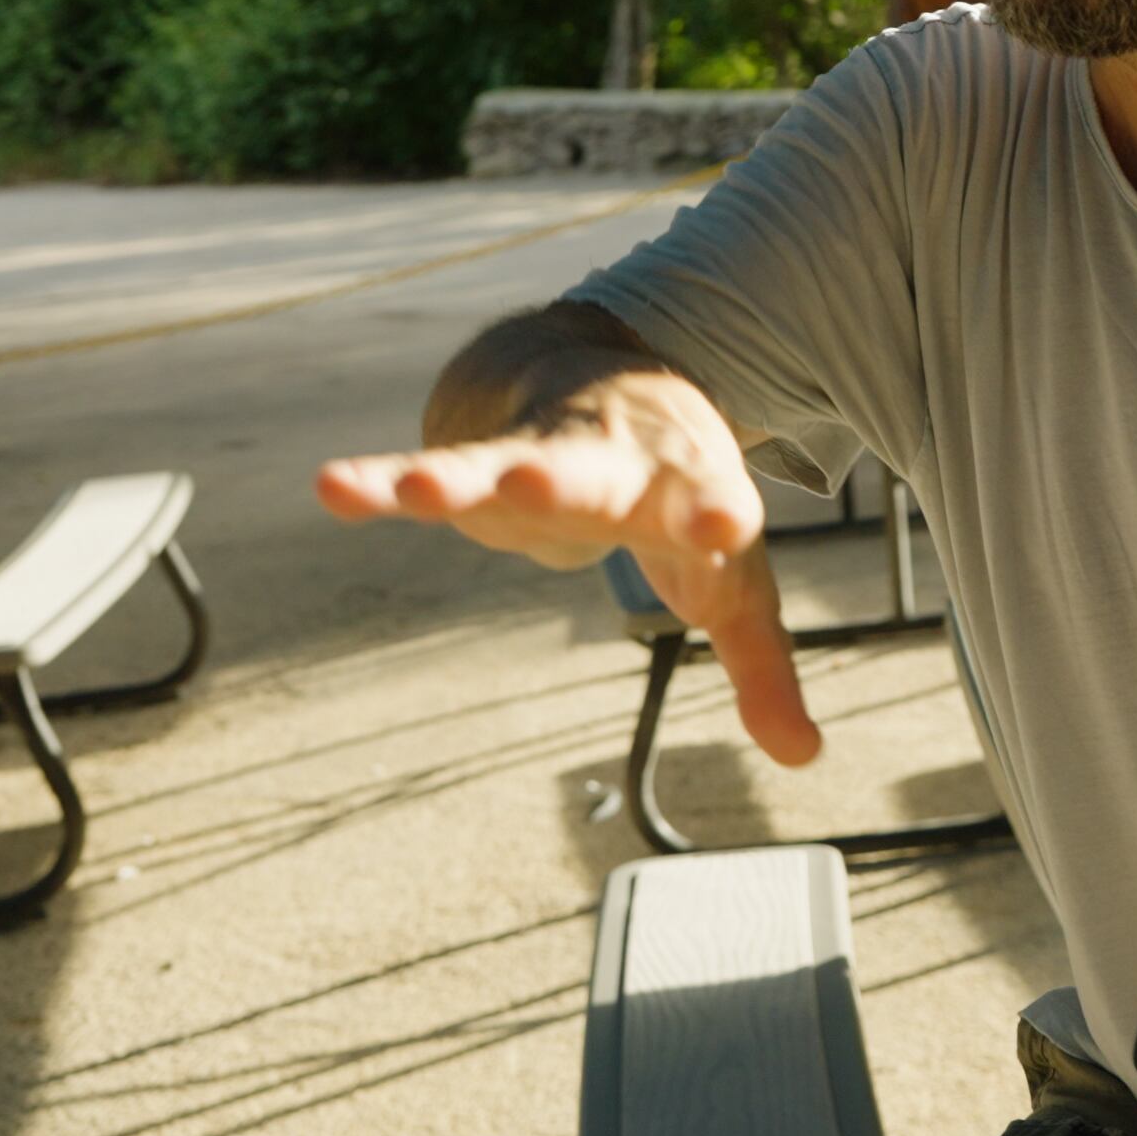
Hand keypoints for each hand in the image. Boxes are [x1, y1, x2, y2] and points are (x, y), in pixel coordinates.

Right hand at [313, 372, 821, 764]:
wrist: (622, 381)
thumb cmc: (687, 497)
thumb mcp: (735, 580)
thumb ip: (766, 668)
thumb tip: (802, 754)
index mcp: (690, 485)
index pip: (707, 498)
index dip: (714, 508)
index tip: (727, 513)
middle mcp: (616, 460)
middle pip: (592, 472)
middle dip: (564, 476)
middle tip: (537, 481)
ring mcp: (546, 453)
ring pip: (496, 463)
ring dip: (454, 476)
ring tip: (412, 489)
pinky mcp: (486, 455)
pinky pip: (429, 469)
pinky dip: (382, 480)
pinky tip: (333, 487)